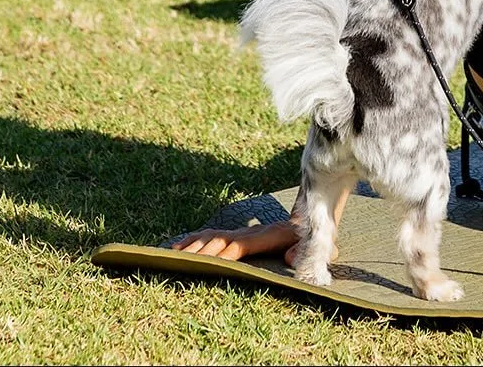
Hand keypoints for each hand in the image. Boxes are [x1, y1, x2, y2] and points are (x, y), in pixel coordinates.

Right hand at [172, 220, 299, 262]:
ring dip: (192, 246)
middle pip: (219, 241)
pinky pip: (211, 235)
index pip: (239, 246)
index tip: (207, 264)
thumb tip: (290, 259)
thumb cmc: (307, 237)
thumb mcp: (311, 243)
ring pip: (211, 237)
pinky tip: (177, 247)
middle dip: (200, 251)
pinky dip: (193, 240)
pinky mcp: (237, 235)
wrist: (307, 218)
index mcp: (264, 236)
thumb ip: (303, 251)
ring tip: (171, 256)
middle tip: (180, 264)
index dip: (223, 255)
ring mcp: (241, 232)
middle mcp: (248, 233)